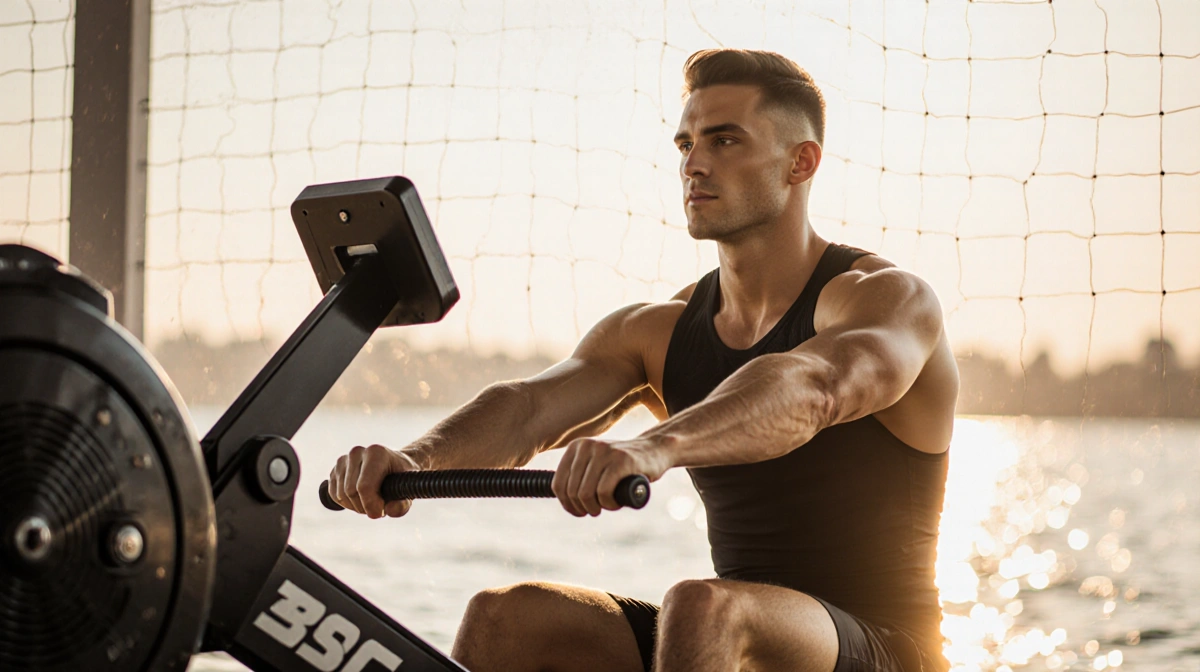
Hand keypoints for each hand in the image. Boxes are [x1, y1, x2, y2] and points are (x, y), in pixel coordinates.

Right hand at [328, 445, 422, 518]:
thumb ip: (402, 504)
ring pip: (341, 495)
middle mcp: (357, 452)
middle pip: (351, 492)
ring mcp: (344, 459)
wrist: (394, 466)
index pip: (364, 486)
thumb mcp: (408, 490)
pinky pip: (333, 495)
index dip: (370, 506)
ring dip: (356, 506)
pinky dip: (346, 503)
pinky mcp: (335, 469)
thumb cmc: (402, 478)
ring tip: (371, 501)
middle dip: (364, 507)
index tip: (381, 513)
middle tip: (378, 507)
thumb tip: (389, 511)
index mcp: (376, 453)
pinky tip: (360, 499)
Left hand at [551, 437, 667, 516]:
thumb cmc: (622, 465)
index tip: (579, 512)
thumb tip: (565, 499)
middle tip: (596, 511)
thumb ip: (579, 475)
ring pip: (585, 493)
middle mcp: (587, 446)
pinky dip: (609, 504)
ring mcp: (604, 452)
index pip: (558, 484)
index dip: (567, 504)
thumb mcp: (595, 464)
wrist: (654, 450)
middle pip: (572, 491)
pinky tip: (616, 503)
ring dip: (596, 508)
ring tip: (608, 506)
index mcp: (576, 447)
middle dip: (583, 508)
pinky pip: (603, 492)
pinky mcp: (621, 460)